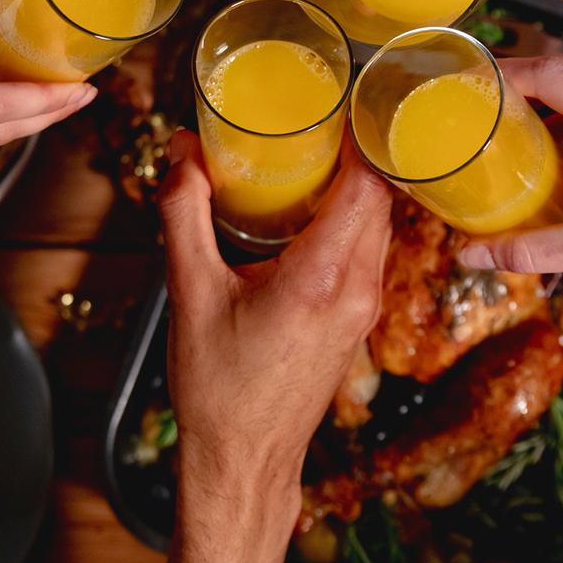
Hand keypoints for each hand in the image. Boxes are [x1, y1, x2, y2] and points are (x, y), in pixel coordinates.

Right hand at [159, 131, 391, 562]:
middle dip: (356, 154)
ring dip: (356, 187)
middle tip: (320, 117)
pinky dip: (350, 219)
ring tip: (315, 153)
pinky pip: (369, 250)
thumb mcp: (189, 292)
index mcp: (321, 278)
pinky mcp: (357, 319)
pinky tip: (312, 207)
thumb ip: (185, 214)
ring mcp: (364, 307)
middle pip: (380, 199)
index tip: (340, 103)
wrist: (244, 460)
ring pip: (379, 225)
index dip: (362, 139)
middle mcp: (357, 290)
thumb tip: (181, 154)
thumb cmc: (219, 389)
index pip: (368, 187)